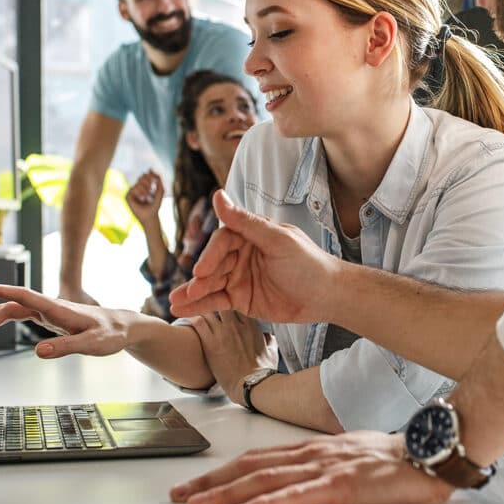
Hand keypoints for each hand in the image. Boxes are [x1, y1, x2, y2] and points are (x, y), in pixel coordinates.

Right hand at [0, 279, 137, 357]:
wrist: (123, 326)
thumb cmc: (111, 334)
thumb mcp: (91, 345)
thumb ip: (66, 347)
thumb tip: (39, 353)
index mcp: (57, 309)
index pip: (23, 296)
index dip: (0, 291)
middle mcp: (50, 306)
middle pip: (13, 308)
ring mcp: (50, 311)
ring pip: (16, 311)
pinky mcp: (52, 317)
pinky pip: (23, 313)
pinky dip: (6, 315)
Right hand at [126, 170, 163, 226]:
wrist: (150, 216)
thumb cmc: (155, 205)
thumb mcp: (160, 193)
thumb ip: (159, 182)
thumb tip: (154, 172)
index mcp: (144, 185)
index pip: (146, 175)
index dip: (150, 175)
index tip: (155, 179)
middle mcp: (137, 187)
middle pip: (141, 177)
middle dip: (148, 181)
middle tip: (151, 188)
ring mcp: (132, 191)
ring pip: (138, 183)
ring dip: (144, 189)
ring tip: (147, 196)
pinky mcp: (128, 196)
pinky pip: (133, 189)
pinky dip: (139, 193)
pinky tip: (142, 198)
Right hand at [169, 189, 341, 322]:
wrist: (327, 296)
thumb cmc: (308, 262)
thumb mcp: (278, 240)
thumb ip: (246, 222)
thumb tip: (218, 194)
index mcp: (250, 234)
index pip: (223, 241)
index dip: (211, 255)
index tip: (202, 270)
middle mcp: (241, 254)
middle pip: (213, 263)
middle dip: (200, 277)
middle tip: (193, 288)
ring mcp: (239, 276)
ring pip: (210, 284)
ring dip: (193, 292)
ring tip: (176, 302)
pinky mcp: (240, 298)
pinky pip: (217, 301)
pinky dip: (200, 305)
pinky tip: (183, 309)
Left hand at [169, 431, 452, 503]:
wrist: (424, 452)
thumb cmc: (387, 459)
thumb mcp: (341, 458)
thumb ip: (313, 465)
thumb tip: (287, 478)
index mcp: (306, 449)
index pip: (252, 460)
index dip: (219, 472)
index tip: (193, 483)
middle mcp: (306, 454)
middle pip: (247, 468)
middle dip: (210, 482)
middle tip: (179, 495)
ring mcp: (321, 468)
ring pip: (263, 481)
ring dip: (226, 493)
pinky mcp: (339, 486)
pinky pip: (296, 496)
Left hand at [187, 311, 275, 404]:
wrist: (250, 385)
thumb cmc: (261, 372)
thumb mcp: (271, 353)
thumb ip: (268, 340)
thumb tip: (266, 337)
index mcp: (251, 325)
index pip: (238, 304)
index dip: (230, 304)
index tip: (225, 308)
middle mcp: (236, 324)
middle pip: (221, 302)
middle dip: (215, 302)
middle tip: (207, 305)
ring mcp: (222, 332)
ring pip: (208, 309)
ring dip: (202, 309)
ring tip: (195, 310)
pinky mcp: (210, 343)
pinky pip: (197, 322)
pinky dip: (192, 318)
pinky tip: (189, 318)